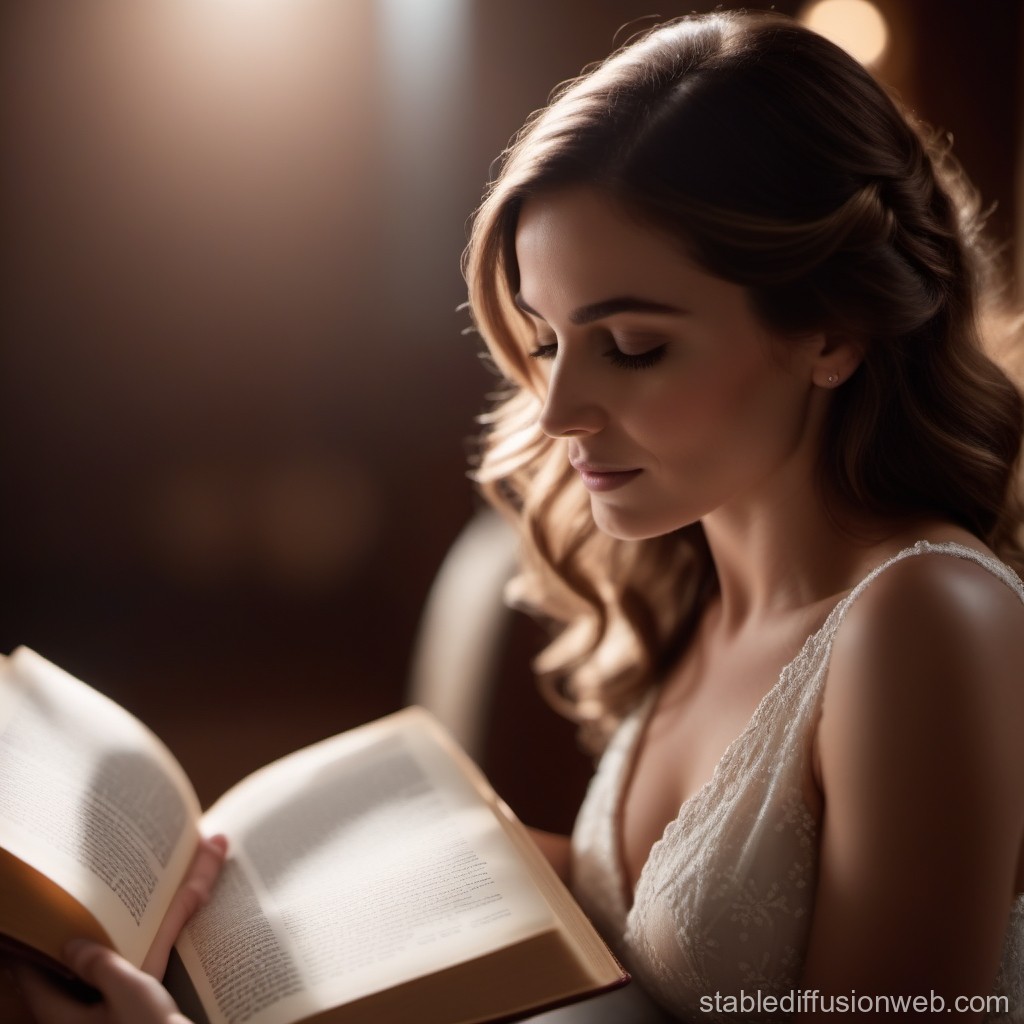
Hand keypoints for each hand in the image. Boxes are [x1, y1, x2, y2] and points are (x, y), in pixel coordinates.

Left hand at [16, 834, 225, 1023]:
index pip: (31, 979)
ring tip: (95, 940)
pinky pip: (94, 1005)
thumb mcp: (127, 989)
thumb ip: (98, 964)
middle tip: (68, 925)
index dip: (29, 952)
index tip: (32, 925)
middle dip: (59, 958)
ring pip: (74, 997)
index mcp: (61, 1018)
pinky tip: (119, 969)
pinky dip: (99, 985)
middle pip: (51, 988)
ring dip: (82, 972)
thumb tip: (70, 945)